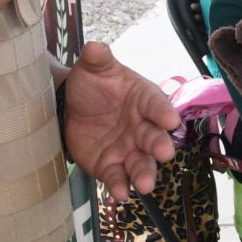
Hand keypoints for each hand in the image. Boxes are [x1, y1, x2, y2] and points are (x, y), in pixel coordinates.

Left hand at [62, 42, 179, 199]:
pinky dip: (120, 185)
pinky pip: (117, 178)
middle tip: (164, 154)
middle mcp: (142, 127)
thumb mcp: (94, 68)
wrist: (72, 106)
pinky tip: (120, 193)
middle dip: (159, 146)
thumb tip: (95, 47)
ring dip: (144, 174)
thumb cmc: (93, 84)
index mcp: (144, 100)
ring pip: (141, 164)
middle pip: (155, 138)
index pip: (157, 105)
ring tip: (145, 185)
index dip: (163, 112)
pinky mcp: (111, 166)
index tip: (169, 120)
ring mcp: (129, 150)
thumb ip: (97, 59)